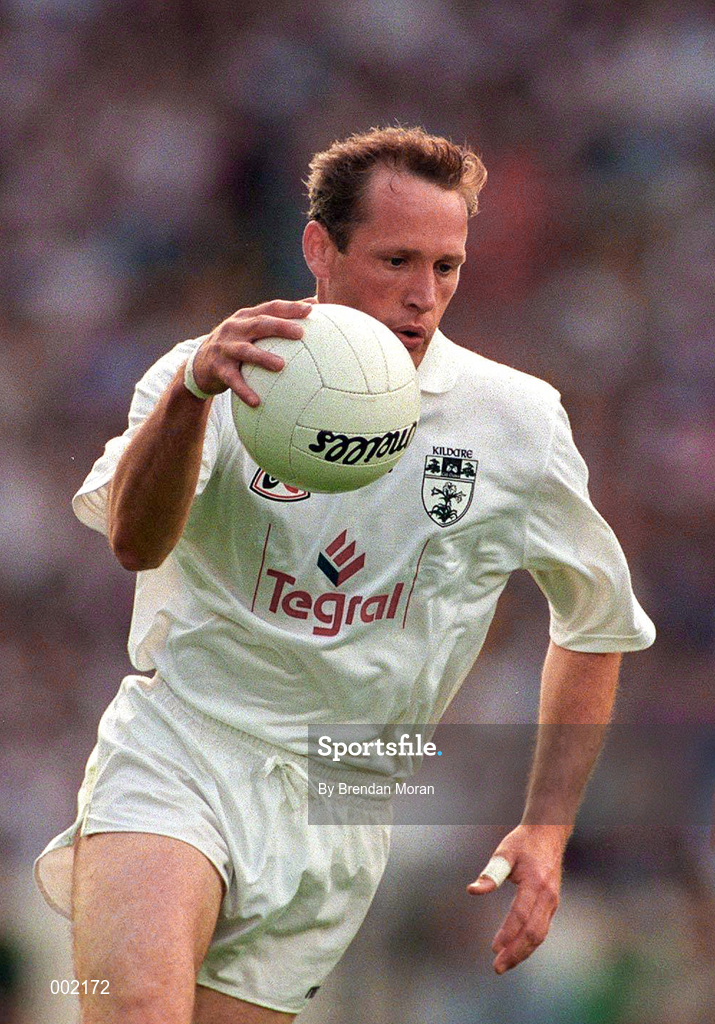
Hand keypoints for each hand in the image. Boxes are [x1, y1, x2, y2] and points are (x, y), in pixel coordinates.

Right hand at [191, 298, 316, 407]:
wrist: (199, 365)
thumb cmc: (236, 346)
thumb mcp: (251, 332)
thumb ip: (275, 322)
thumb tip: (313, 307)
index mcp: (246, 317)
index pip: (270, 307)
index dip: (290, 306)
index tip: (311, 308)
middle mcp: (234, 329)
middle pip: (259, 324)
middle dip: (280, 326)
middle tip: (300, 333)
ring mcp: (225, 348)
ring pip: (245, 351)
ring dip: (263, 357)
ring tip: (281, 366)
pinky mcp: (217, 368)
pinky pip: (232, 380)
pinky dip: (244, 390)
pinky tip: (256, 402)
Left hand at [467, 823, 563, 974]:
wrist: (549, 833)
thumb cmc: (524, 842)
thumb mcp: (505, 852)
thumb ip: (491, 873)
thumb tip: (473, 891)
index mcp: (536, 882)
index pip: (521, 915)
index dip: (507, 933)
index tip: (493, 948)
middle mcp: (548, 895)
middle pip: (534, 932)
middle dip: (516, 952)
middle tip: (497, 967)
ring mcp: (553, 901)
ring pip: (540, 934)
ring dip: (523, 952)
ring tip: (505, 964)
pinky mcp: (552, 904)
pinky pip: (542, 929)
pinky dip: (529, 943)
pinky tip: (516, 950)